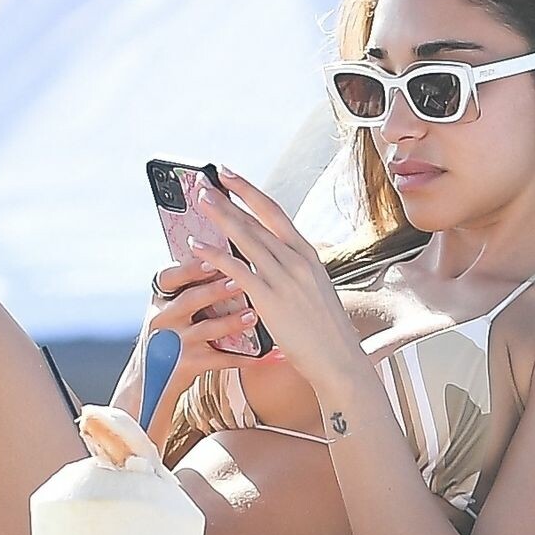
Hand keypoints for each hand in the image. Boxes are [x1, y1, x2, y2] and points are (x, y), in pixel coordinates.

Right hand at [145, 252, 261, 391]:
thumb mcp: (170, 309)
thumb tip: (225, 257)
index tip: (211, 261)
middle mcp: (163, 318)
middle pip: (188, 300)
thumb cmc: (172, 335)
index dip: (190, 268)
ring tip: (252, 316)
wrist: (151, 381)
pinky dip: (242, 358)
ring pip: (205, 329)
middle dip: (214, 291)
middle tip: (239, 282)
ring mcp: (174, 343)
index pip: (169, 277)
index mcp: (160, 298)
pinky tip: (262, 354)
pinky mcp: (186, 365)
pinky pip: (218, 360)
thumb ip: (190, 286)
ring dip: (230, 323)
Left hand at [188, 168, 360, 393]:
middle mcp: (296, 260)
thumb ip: (296, 270)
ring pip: (245, 237)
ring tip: (199, 200)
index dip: (249, 191)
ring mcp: (283, 278)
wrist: (338, 359)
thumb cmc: (325, 331)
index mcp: (308, 254)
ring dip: (220, 215)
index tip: (230, 176)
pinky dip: (213, 254)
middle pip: (256, 219)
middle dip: (229, 197)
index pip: (274, 212)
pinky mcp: (269, 299)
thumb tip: (278, 258)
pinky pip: (235, 270)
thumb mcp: (316, 288)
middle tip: (205, 179)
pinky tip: (195, 245)